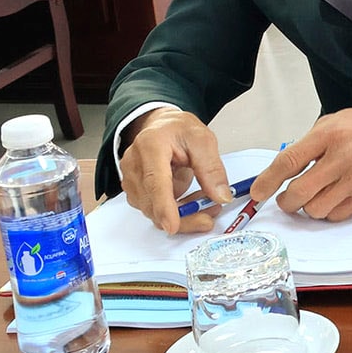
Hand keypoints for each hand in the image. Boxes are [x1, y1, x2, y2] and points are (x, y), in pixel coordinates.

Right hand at [118, 109, 233, 234]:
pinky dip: (174, 212)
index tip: (172, 226)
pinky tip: (191, 202)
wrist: (161, 126)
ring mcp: (131, 180)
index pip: (155, 182)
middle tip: (210, 216)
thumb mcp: (203, 140)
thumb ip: (212, 168)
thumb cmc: (178, 130)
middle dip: (183, 216)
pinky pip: (154, 210)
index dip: (164, 207)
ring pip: (153, 212)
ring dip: (181, 215)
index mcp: (150, 147)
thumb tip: (220, 196)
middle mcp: (134, 165)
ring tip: (206, 203)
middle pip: (153, 203)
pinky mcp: (135, 192)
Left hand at [249, 101, 351, 221]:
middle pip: (298, 193)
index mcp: (331, 134)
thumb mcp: (338, 120)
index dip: (268, 181)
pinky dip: (329, 210)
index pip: (289, 162)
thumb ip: (312, 143)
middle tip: (287, 198)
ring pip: (315, 209)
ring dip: (309, 206)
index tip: (258, 193)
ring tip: (315, 195)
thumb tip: (287, 169)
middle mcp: (343, 158)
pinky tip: (334, 198)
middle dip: (286, 201)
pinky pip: (336, 215)